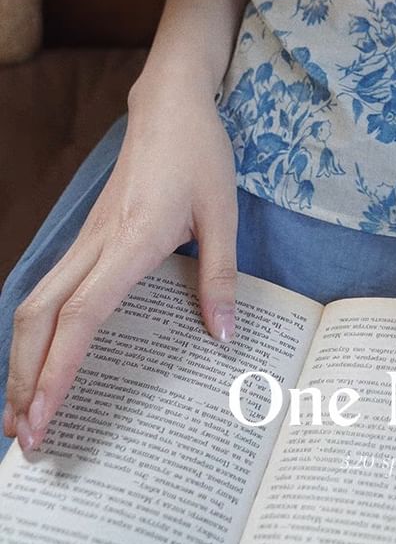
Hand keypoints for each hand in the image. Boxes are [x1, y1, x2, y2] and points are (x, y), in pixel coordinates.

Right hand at [3, 82, 238, 451]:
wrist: (170, 108)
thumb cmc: (200, 157)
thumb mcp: (224, 215)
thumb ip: (221, 277)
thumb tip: (221, 338)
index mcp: (132, 242)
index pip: (82, 316)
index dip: (60, 370)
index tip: (46, 417)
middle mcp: (97, 244)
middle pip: (41, 318)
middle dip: (26, 378)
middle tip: (27, 436)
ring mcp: (86, 240)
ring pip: (35, 304)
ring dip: (23, 359)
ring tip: (23, 410)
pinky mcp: (88, 238)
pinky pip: (50, 290)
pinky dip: (37, 332)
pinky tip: (41, 358)